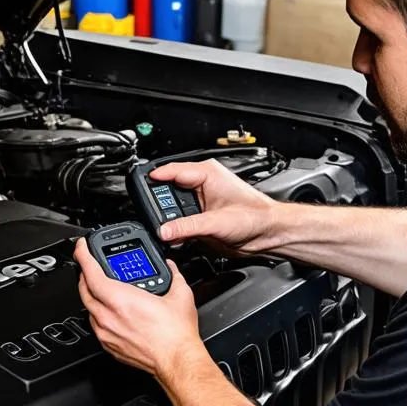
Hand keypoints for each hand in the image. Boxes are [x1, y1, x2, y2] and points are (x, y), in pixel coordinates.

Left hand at [73, 237, 203, 377]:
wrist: (177, 361)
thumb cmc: (175, 334)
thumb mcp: (180, 295)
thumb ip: (173, 275)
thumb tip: (170, 267)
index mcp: (121, 299)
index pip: (90, 272)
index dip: (83, 255)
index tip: (82, 248)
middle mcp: (108, 316)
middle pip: (84, 289)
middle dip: (84, 274)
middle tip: (90, 266)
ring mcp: (106, 332)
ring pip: (87, 307)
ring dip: (91, 294)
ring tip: (100, 287)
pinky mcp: (108, 345)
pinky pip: (95, 324)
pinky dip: (97, 313)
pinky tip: (109, 310)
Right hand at [153, 159, 277, 255]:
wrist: (268, 234)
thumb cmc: (255, 217)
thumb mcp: (216, 222)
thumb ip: (187, 226)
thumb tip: (164, 230)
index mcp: (207, 173)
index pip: (172, 171)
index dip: (154, 178)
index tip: (138, 186)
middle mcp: (202, 184)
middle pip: (168, 189)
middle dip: (158, 202)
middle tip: (149, 213)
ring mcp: (200, 201)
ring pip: (172, 206)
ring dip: (167, 217)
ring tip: (162, 227)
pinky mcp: (200, 217)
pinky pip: (179, 219)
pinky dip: (174, 227)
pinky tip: (172, 235)